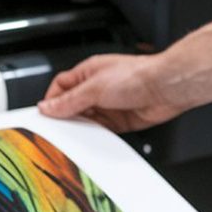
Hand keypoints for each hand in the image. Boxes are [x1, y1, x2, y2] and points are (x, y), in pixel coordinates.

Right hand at [38, 54, 179, 132]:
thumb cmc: (137, 76)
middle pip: (73, 106)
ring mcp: (110, 105)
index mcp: (88, 73)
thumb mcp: (94, 87)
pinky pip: (103, 130)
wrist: (166, 87)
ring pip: (88, 120)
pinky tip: (94, 138)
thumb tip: (48, 107)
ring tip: (77, 134)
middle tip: (58, 129)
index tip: (44, 115)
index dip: (52, 101)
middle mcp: (98, 88)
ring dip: (82, 128)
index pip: (61, 87)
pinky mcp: (121, 120)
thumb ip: (70, 100)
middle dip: (66, 117)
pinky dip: (97, 136)